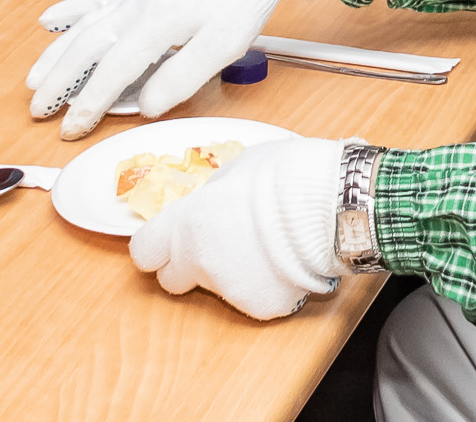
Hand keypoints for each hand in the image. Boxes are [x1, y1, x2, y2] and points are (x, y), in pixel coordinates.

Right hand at [27, 0, 314, 138]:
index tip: (71, 127)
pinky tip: (50, 19)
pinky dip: (73, 11)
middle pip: (90, 43)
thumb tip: (144, 106)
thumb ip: (182, 76)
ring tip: (34, 78)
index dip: (90, 101)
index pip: (115, 68)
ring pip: (88, 22)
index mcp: (161, 17)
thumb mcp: (225, 46)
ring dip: (58, 51)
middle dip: (61, 79)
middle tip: (37, 108)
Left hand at [131, 135, 345, 318]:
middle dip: (188, 266)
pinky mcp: (261, 307)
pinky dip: (266, 285)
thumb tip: (209, 202)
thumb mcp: (237, 168)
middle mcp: (199, 262)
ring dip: (232, 273)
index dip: (156, 246)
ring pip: (217, 289)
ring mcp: (229, 289)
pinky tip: (287, 262)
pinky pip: (255, 298)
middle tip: (218, 245)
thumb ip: (213, 193)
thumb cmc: (286, 175)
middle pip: (171, 280)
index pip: (143, 251)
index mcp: (187, 224)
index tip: (168, 241)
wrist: (332, 205)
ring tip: (267, 247)